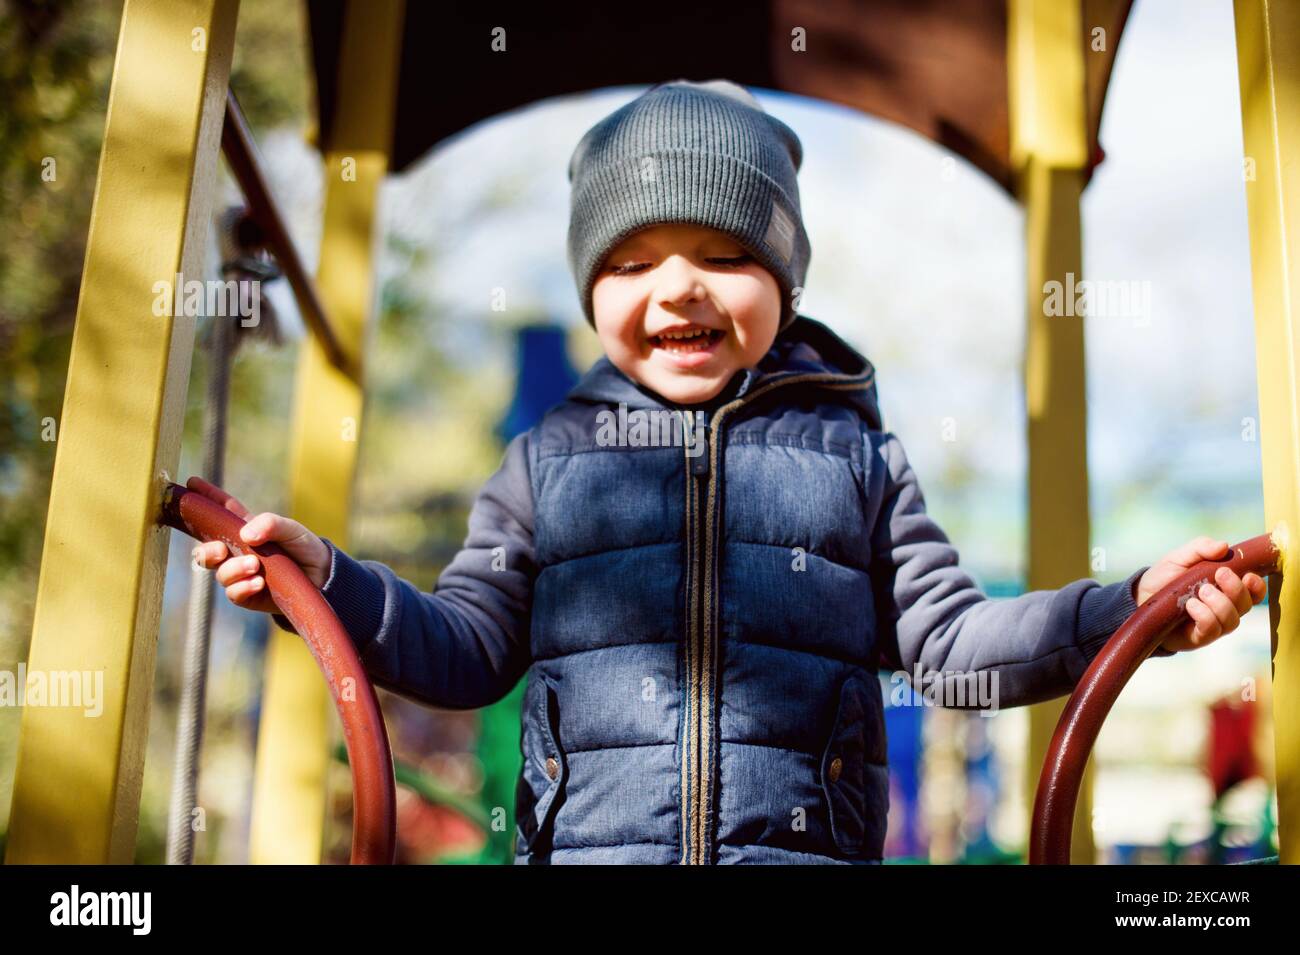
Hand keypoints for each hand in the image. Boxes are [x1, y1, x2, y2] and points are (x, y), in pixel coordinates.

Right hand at [187, 476, 331, 614]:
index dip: (206, 498)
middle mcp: (238, 552)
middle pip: (206, 550)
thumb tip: (245, 534)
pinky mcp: (248, 594)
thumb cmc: (304, 547)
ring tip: (255, 565)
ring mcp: (240, 574)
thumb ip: (271, 524)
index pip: (221, 512)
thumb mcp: (291, 529)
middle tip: (220, 549)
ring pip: (220, 572)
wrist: (323, 578)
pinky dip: (242, 587)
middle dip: (206, 550)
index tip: (191, 484)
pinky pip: (233, 593)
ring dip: (233, 569)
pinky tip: (259, 582)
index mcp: (245, 529)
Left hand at [1136, 536, 1266, 653]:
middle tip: (1219, 574)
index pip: (1253, 592)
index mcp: (1225, 589)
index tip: (1248, 575)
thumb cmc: (1164, 578)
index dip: (1256, 586)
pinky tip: (1192, 606)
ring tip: (1201, 591)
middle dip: (1237, 589)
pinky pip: (1211, 630)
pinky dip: (1205, 616)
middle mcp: (1224, 608)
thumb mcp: (1179, 558)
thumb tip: (1224, 546)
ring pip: (1232, 620)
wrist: (1138, 598)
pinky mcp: (1197, 638)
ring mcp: (1212, 625)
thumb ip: (1200, 548)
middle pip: (1246, 605)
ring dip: (1221, 604)